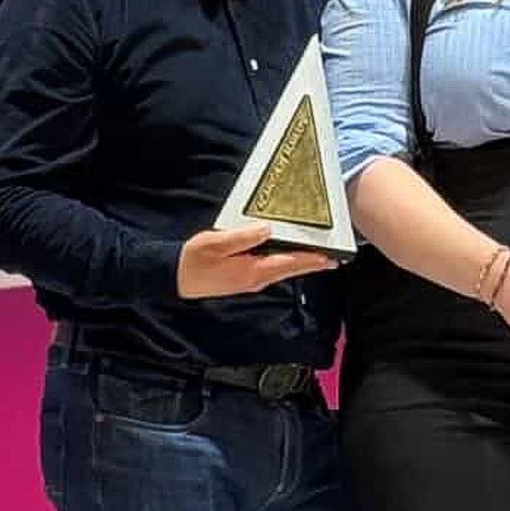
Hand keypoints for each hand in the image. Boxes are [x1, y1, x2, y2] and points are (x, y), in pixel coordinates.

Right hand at [175, 225, 336, 298]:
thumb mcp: (216, 243)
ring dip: (299, 264)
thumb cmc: (194, 259)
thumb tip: (267, 230)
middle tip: (333, 259)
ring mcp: (250, 281)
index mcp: (252, 270)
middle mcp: (256, 279)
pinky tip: (288, 257)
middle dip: (311, 264)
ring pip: (282, 271)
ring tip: (317, 257)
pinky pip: (271, 271)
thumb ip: (244, 237)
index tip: (330, 258)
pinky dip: (284, 264)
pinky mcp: (244, 279)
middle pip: (290, 270)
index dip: (310, 259)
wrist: (176, 278)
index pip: (288, 263)